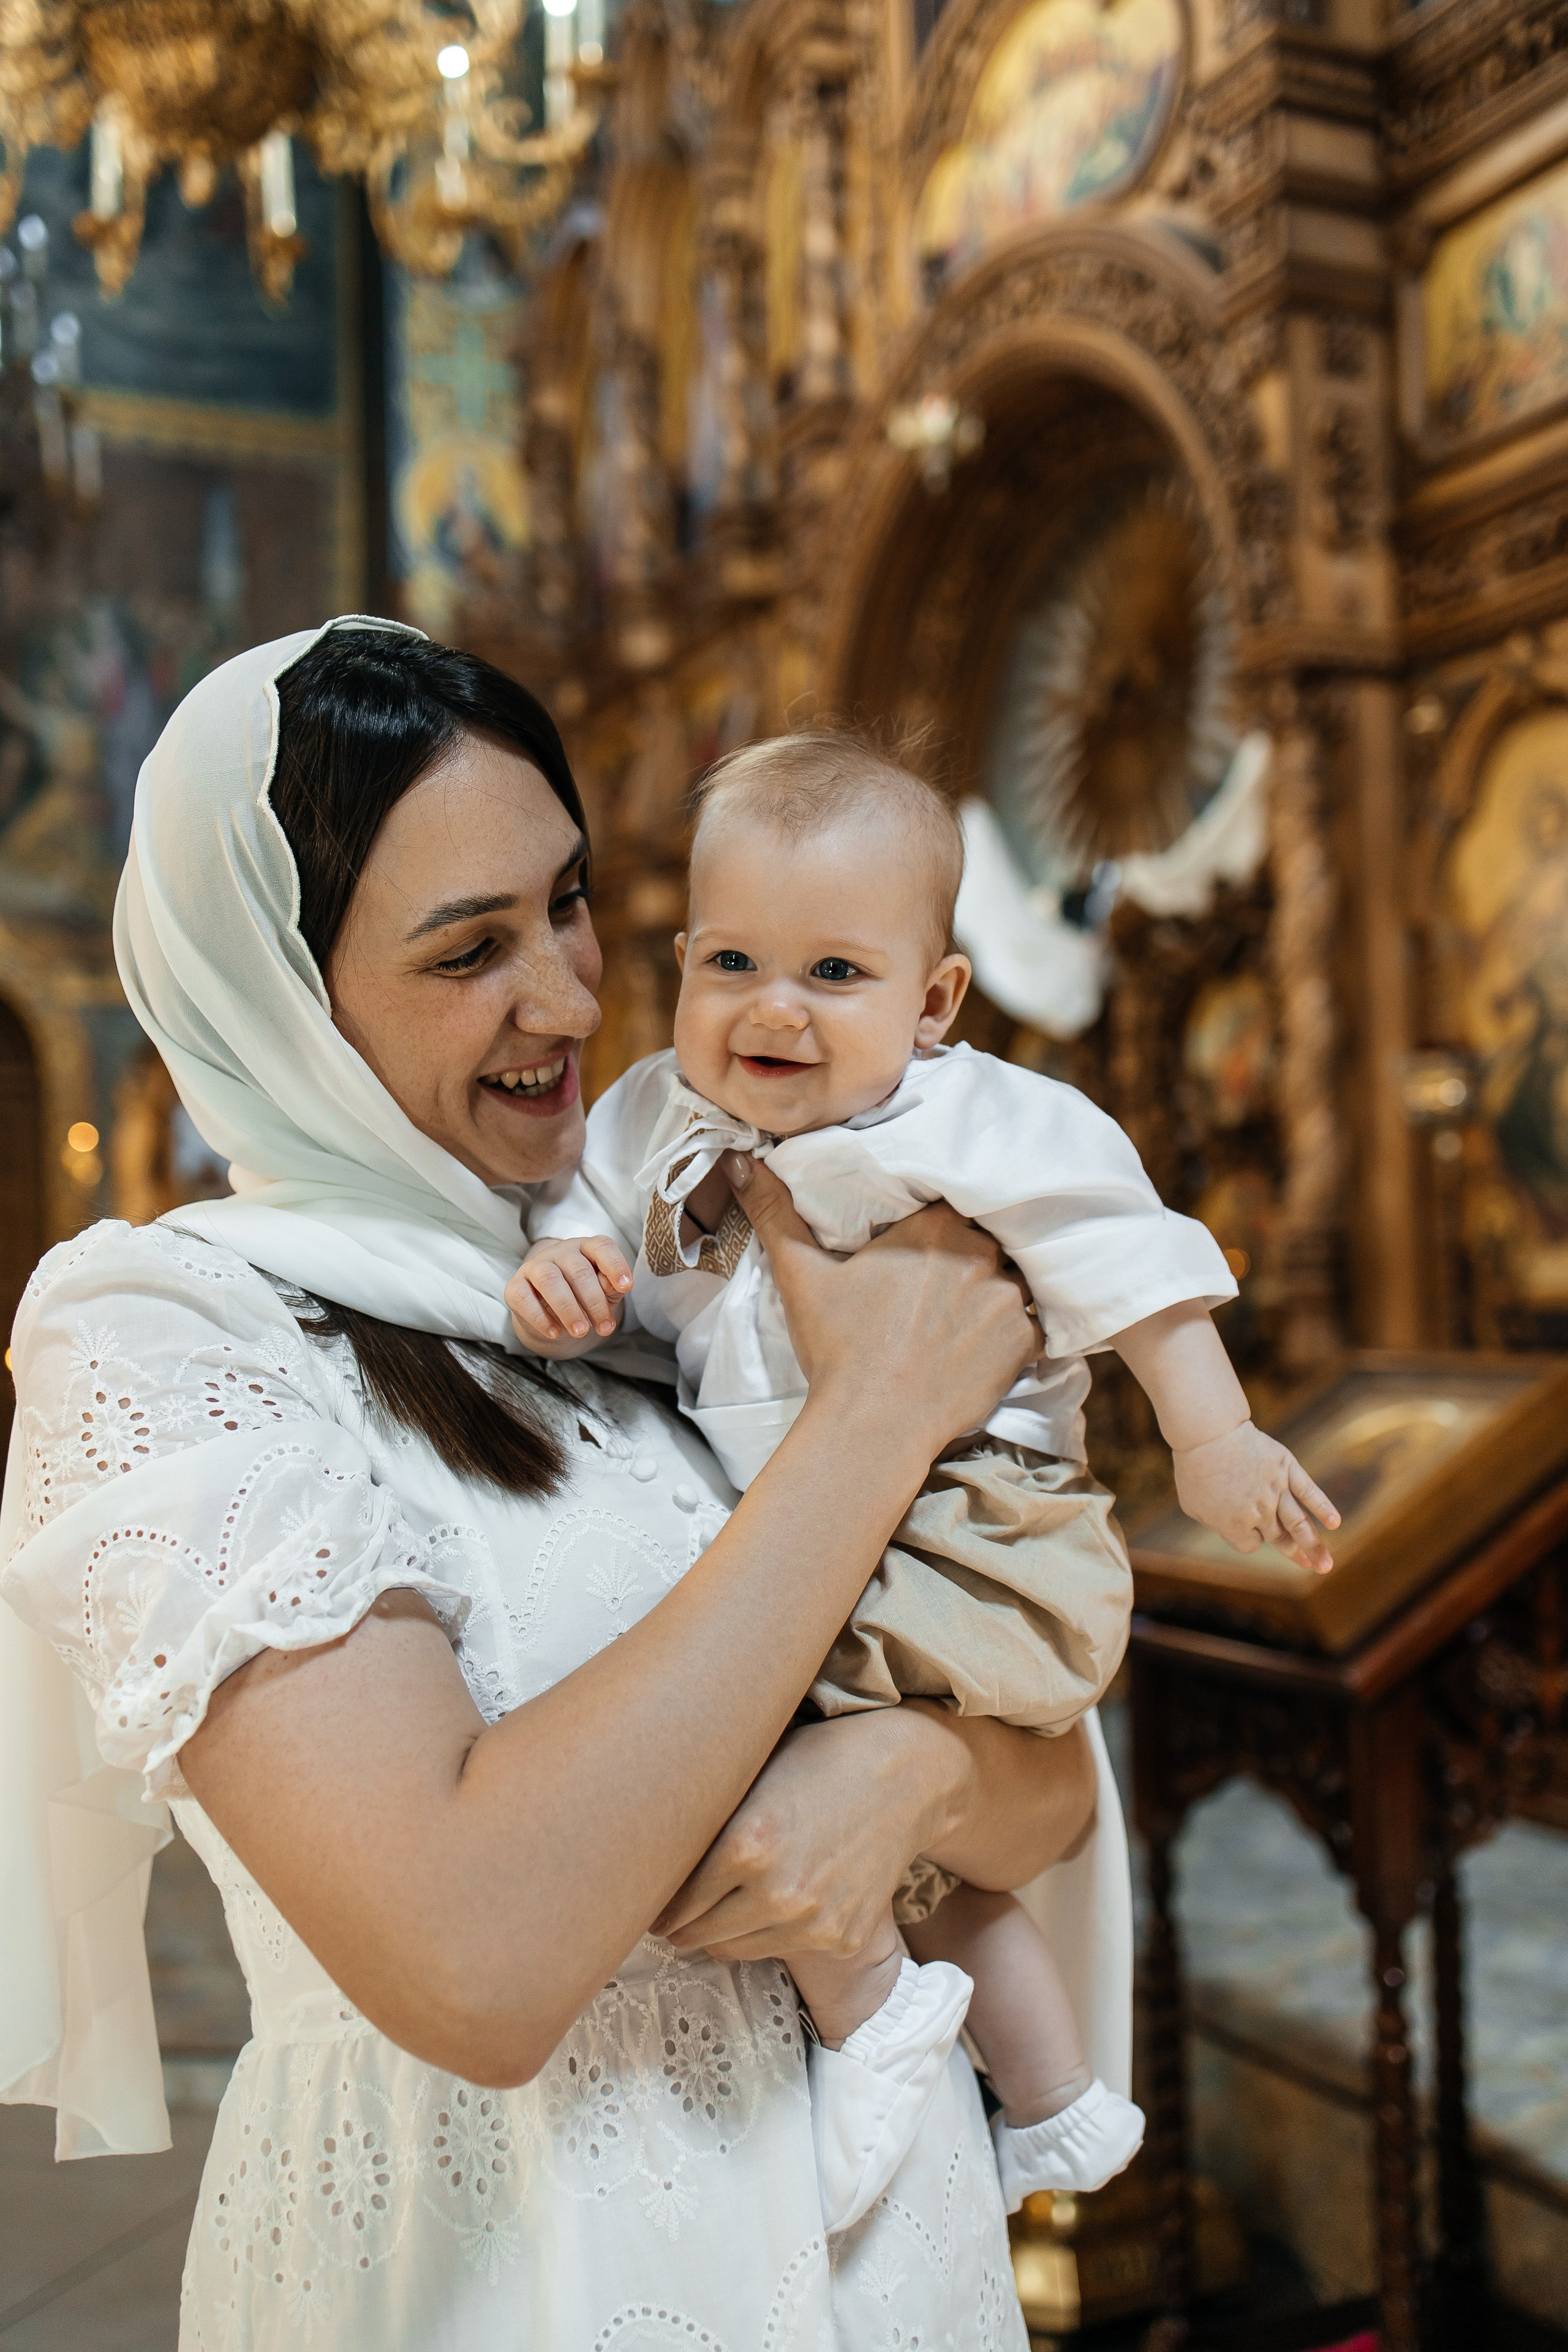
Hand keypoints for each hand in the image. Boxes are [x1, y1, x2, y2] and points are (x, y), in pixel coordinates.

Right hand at [505, 1233, 631, 1347]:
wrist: (552, 1315)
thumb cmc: (584, 1297)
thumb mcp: (604, 1292)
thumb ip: (612, 1287)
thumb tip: (615, 1285)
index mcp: (586, 1248)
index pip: (602, 1247)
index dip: (615, 1265)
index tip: (626, 1287)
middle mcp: (560, 1252)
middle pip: (578, 1270)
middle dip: (594, 1301)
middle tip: (605, 1327)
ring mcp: (535, 1266)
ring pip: (549, 1280)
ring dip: (568, 1309)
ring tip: (581, 1332)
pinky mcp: (515, 1286)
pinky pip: (523, 1298)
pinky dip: (540, 1318)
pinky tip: (555, 1332)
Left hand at [652, 1713, 939, 1963]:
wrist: (906, 1775)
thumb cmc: (818, 1760)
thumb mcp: (750, 1775)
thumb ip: (705, 1819)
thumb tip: (649, 1849)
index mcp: (745, 1846)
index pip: (672, 1902)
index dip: (656, 1900)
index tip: (650, 1894)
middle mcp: (777, 1893)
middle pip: (694, 1935)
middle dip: (678, 1921)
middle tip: (673, 1905)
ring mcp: (812, 1924)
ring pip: (731, 1951)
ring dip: (718, 1932)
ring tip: (719, 1903)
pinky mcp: (840, 1940)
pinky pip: (777, 1951)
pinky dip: (765, 1934)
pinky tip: (769, 1902)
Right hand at [726, 1153, 1039, 1461]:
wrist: (874, 1424)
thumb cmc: (838, 1347)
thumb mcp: (801, 1274)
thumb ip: (775, 1211)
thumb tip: (741, 1161)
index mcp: (936, 1224)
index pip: (954, 1198)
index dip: (942, 1215)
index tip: (925, 1239)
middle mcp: (982, 1252)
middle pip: (987, 1236)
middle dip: (968, 1253)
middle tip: (939, 1281)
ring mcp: (1009, 1298)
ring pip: (1012, 1277)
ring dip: (993, 1290)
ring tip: (962, 1315)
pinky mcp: (1026, 1343)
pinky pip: (1032, 1325)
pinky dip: (1013, 1333)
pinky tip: (983, 1347)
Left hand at [1173, 1420, 1339, 1573]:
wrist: (1208, 1433)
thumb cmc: (1195, 1469)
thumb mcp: (1193, 1505)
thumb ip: (1214, 1523)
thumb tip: (1230, 1530)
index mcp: (1234, 1525)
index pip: (1250, 1544)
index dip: (1249, 1539)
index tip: (1245, 1528)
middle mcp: (1259, 1512)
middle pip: (1282, 1540)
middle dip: (1298, 1555)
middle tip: (1317, 1568)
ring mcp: (1275, 1490)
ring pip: (1299, 1524)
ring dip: (1315, 1546)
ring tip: (1326, 1565)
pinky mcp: (1286, 1469)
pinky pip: (1309, 1492)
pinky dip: (1323, 1507)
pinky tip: (1335, 1522)